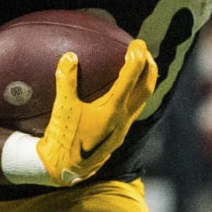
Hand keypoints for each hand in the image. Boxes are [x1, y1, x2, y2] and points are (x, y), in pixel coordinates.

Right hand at [34, 40, 157, 185]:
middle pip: (147, 88)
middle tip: (144, 51)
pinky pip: (133, 109)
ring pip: (143, 100)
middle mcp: (123, 119)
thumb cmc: (63, 137)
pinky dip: (134, 94)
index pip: (131, 78)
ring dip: (145, 81)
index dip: (136, 58)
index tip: (137, 43)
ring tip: (141, 66)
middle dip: (150, 67)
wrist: (66, 169)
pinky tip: (123, 90)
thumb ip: (66, 81)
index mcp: (112, 110)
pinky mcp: (119, 134)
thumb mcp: (61, 107)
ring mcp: (123, 128)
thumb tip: (70, 56)